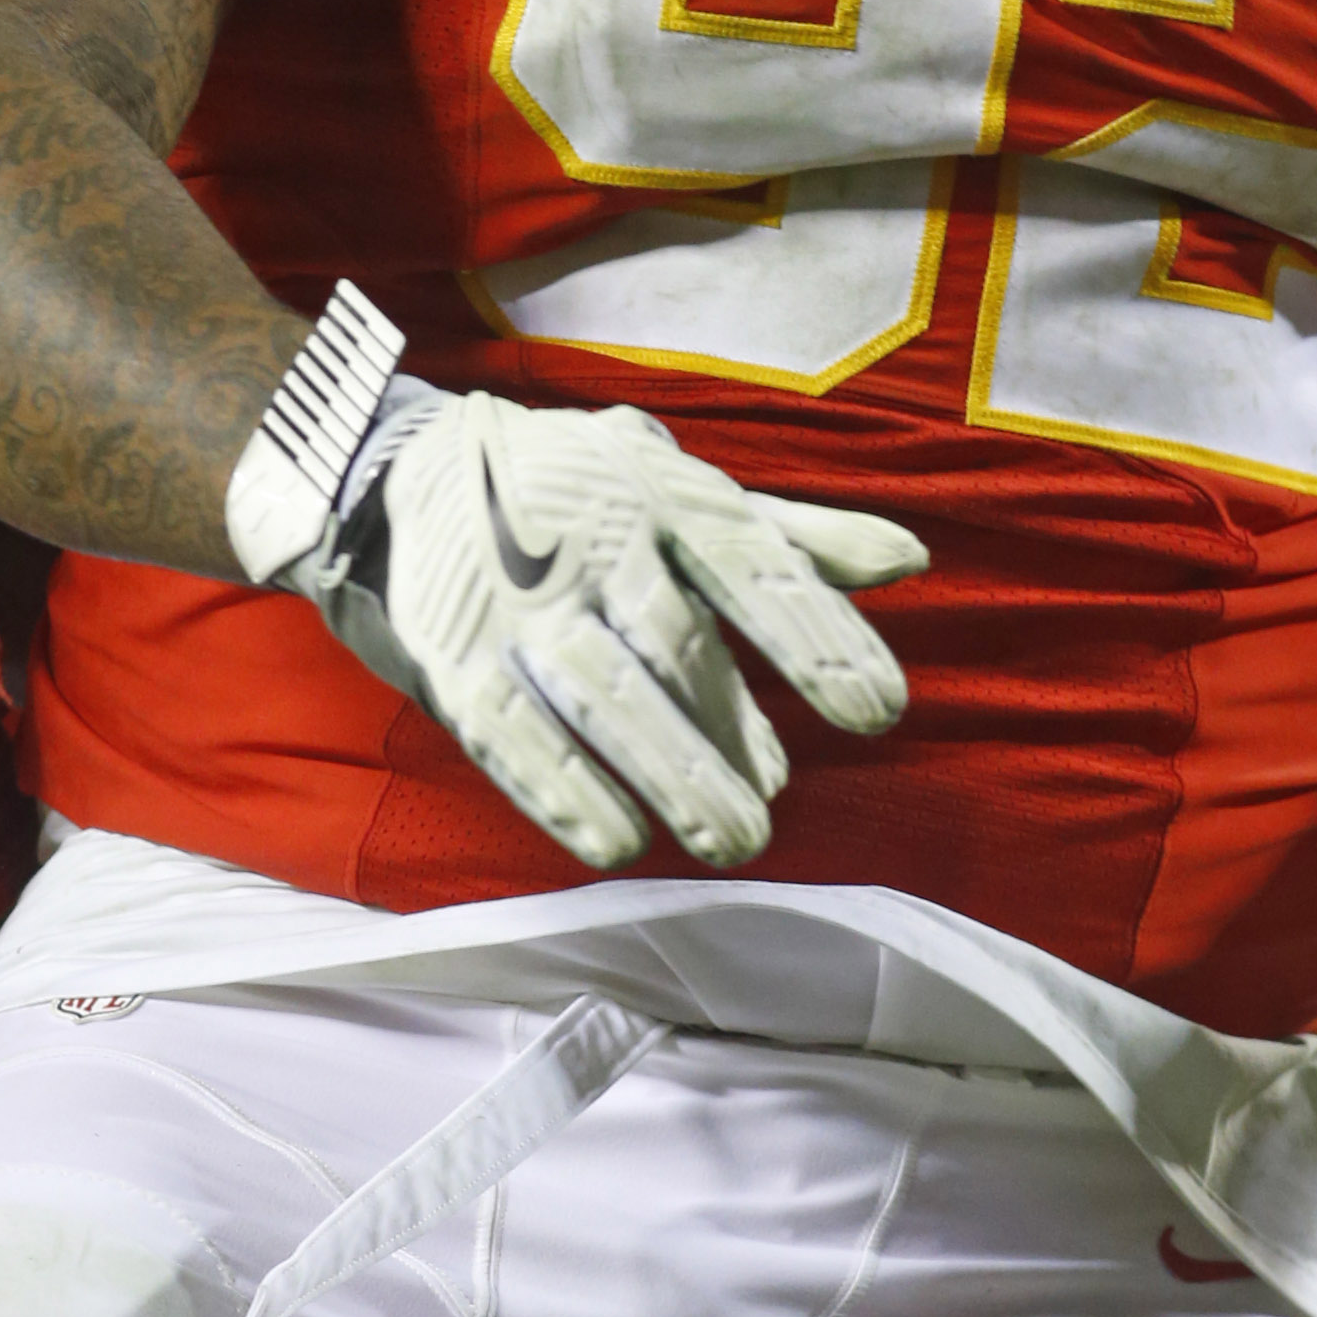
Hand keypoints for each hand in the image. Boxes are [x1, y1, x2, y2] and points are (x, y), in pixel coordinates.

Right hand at [275, 382, 923, 872]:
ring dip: (669, 770)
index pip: (751, 562)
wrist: (406, 473)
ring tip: (732, 839)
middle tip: (777, 803)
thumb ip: (794, 538)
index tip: (879, 709)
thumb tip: (910, 562)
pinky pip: (513, 729)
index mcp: (661, 492)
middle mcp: (590, 538)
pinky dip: (564, 789)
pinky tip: (617, 843)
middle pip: (673, 642)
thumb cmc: (580, 493)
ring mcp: (519, 599)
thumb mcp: (681, 494)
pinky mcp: (454, 655)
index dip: (816, 636)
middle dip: (730, 728)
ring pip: (602, 691)